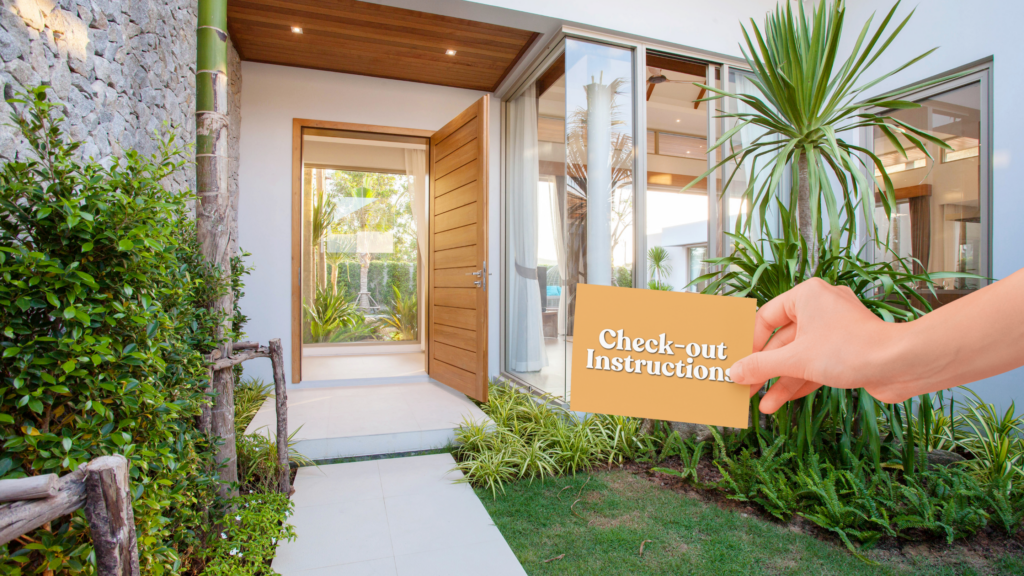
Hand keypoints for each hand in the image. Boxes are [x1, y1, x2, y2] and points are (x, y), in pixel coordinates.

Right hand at [729, 278, 906, 412]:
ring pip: (799, 356)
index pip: (767, 317)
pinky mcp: (847, 351)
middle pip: (782, 341)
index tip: (741, 363)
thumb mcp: (796, 359)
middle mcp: (821, 309)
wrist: (900, 365)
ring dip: (781, 381)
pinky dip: (800, 381)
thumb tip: (734, 372)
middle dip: (765, 369)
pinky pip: (815, 365)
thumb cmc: (851, 349)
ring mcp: (836, 331)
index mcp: (807, 296)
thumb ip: (761, 366)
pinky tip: (781, 401)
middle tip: (746, 387)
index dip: (751, 342)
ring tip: (764, 404)